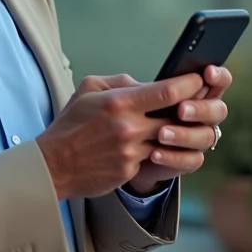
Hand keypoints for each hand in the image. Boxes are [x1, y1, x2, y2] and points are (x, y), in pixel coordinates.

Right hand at [35, 72, 204, 199]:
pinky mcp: (130, 171)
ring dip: (173, 132)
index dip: (190, 84)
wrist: (52, 165)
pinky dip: (154, 150)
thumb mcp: (89, 89)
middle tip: (198, 102)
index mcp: (120, 102)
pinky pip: (152, 158)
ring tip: (174, 124)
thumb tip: (147, 83)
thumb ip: (122, 81)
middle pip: (176, 117)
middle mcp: (129, 127)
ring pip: (168, 139)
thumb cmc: (71, 124)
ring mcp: (131, 152)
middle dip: (189, 109)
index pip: (168, 91)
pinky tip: (150, 145)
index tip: (198, 79)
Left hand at [127, 65, 231, 195]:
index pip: (216, 80)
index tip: (206, 72)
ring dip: (185, 134)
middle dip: (202, 109)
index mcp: (191, 90)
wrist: (114, 149)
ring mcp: (195, 138)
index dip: (217, 76)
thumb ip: (132, 86)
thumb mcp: (119, 94)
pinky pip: (192, 160)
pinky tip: (155, 153)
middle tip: (181, 110)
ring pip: (207, 136)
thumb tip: (144, 86)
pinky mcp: (186, 160)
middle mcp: (199, 113)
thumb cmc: (119, 115)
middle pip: (218, 109)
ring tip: (161, 134)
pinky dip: (175, 156)